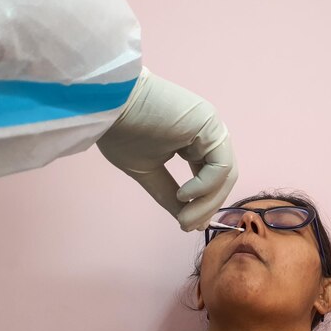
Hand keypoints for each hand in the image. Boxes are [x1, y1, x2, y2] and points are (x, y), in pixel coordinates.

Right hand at [97, 67, 237, 230]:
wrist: (106, 104)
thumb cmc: (120, 132)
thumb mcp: (148, 171)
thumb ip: (169, 194)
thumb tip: (189, 221)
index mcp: (194, 141)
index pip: (210, 177)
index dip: (202, 204)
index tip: (187, 225)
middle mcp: (206, 133)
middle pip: (222, 178)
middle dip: (206, 207)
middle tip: (187, 226)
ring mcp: (210, 127)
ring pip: (225, 174)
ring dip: (207, 202)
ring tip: (185, 218)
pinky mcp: (210, 124)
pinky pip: (220, 165)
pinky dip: (206, 186)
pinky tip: (184, 194)